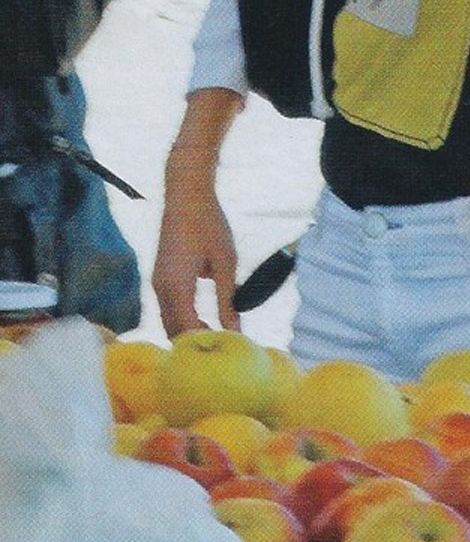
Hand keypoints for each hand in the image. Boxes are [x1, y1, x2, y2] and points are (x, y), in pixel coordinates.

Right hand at [151, 87, 243, 334]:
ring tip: (216, 340)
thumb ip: (228, 299)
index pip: (187, 331)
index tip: (227, 354)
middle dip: (194, 346)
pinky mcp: (159, 276)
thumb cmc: (208, 223)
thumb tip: (235, 331)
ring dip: (188, 332)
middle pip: (173, 331)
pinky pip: (168, 307)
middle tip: (222, 353)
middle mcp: (160, 289)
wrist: (185, 193)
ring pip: (169, 321)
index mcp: (176, 287)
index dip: (205, 347)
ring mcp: (157, 282)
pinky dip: (183, 319)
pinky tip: (204, 320)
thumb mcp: (225, 262)